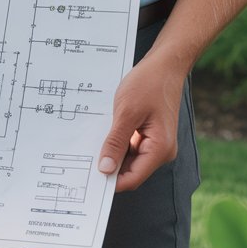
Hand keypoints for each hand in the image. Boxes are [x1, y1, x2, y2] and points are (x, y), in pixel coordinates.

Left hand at [97, 56, 187, 191]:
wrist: (164, 65)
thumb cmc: (149, 84)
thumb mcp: (126, 113)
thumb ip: (115, 142)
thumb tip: (105, 169)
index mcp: (160, 149)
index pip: (131, 179)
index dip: (110, 182)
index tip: (87, 180)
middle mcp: (161, 151)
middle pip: (129, 171)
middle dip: (108, 168)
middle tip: (82, 163)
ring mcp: (155, 144)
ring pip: (128, 160)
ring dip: (111, 154)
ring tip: (91, 145)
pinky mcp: (149, 136)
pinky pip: (129, 148)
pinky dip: (115, 144)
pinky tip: (103, 135)